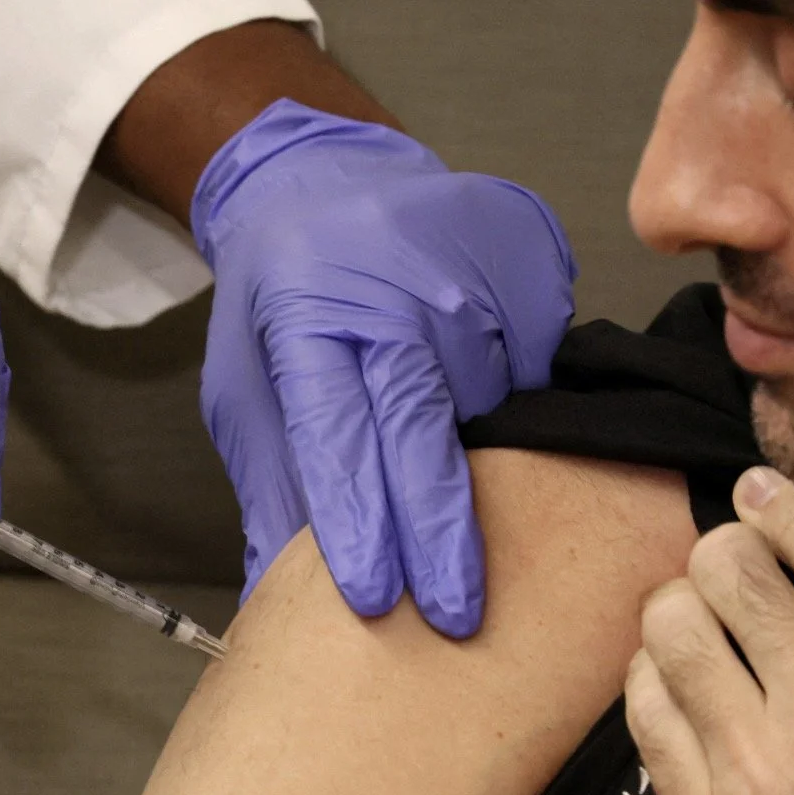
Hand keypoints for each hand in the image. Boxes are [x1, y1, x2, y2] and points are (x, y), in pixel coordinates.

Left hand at [192, 100, 575, 635]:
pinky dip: (523, 395)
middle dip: (440, 529)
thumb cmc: (283, 298)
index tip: (377, 597)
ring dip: (489, 455)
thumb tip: (270, 594)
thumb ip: (272, 484)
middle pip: (424, 427)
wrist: (328, 179)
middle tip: (459, 615)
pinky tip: (491, 385)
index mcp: (308, 321)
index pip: (337, 436)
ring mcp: (471, 266)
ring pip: (500, 401)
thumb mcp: (251, 383)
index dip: (359, 521)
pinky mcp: (528, 256)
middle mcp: (393, 293)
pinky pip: (542, 361)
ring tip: (468, 452)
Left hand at [626, 467, 793, 794]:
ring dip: (677, 605)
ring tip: (694, 618)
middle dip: (723, 549)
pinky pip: (644, 706)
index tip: (762, 491)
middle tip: (726, 561)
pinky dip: (649, 674)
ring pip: (673, 627)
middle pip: (734, 573)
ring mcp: (755, 775)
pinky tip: (669, 680)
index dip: (790, 509)